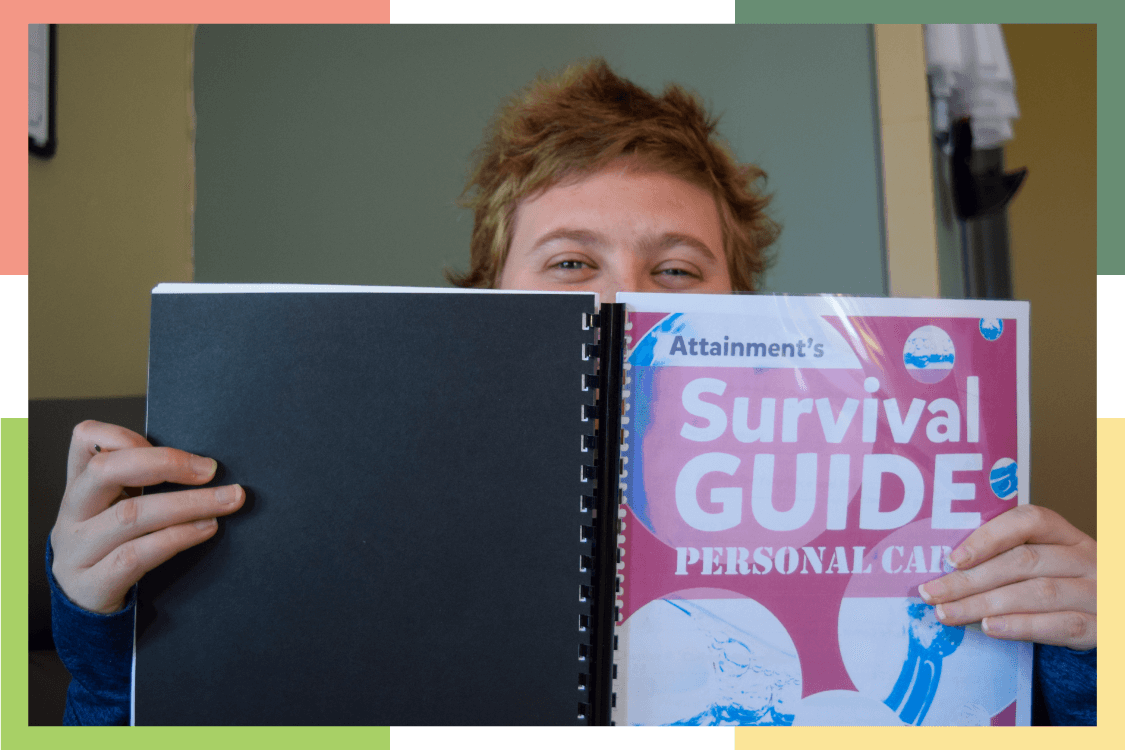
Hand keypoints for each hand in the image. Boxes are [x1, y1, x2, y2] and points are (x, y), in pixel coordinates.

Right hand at [50, 420, 244, 613]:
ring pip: (130, 515)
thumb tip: (204, 464)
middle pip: (105, 471)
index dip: (126, 435)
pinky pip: (135, 555)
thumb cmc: (113, 548)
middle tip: (211, 469)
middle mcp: (72, 513)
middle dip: (165, 464)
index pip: (86, 439)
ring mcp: (77, 550)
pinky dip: (177, 538)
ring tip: (226, 501)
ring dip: (187, 504)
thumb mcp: (115, 509)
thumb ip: (141, 483)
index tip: (175, 447)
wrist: (87, 606)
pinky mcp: (91, 584)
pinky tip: (206, 529)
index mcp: (79, 486)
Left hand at [918, 505, 1095, 650]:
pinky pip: (1061, 625)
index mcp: (1068, 536)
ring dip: (985, 604)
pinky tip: (990, 628)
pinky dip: (1022, 626)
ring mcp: (1098, 593)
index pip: (1030, 520)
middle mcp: (1087, 559)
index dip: (989, 536)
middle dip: (970, 579)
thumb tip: (945, 570)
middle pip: (1024, 561)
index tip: (952, 558)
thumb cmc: (1064, 591)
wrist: (1109, 624)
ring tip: (949, 613)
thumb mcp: (1046, 567)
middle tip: (932, 593)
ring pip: (1038, 593)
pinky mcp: (1102, 627)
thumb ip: (1008, 561)